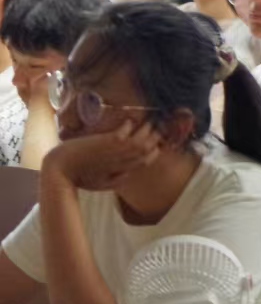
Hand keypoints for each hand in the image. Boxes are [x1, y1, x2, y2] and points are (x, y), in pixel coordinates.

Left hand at [45, 120, 161, 190]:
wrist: (60, 172)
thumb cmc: (79, 178)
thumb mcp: (103, 184)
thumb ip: (118, 180)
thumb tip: (131, 173)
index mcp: (123, 171)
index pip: (147, 160)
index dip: (155, 151)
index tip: (157, 142)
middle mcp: (123, 160)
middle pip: (148, 147)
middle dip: (156, 136)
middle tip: (159, 126)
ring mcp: (115, 150)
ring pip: (141, 138)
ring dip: (147, 127)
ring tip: (150, 119)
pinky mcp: (106, 141)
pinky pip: (125, 130)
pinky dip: (130, 123)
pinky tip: (129, 119)